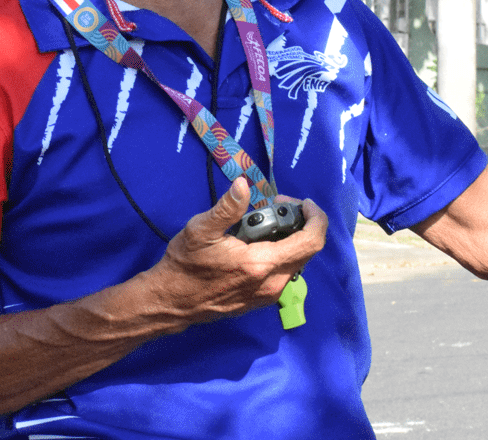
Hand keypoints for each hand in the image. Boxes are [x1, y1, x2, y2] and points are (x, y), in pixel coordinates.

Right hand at [147, 177, 326, 325]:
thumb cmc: (185, 265)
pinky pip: (285, 272)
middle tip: (277, 207)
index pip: (311, 242)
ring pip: (297, 262)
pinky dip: (281, 253)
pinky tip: (259, 243)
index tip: (304, 203)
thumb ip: (227, 207)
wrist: (171, 303)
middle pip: (308, 251)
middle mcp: (272, 283)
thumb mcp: (201, 230)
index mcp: (261, 264)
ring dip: (290, 238)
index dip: (316, 218)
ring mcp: (268, 295)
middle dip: (300, 224)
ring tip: (265, 223)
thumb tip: (243, 184)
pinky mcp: (262, 300)